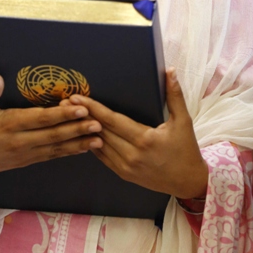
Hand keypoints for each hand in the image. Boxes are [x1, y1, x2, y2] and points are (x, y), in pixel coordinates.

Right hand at [0, 75, 102, 180]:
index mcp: (8, 124)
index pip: (40, 119)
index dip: (61, 114)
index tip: (80, 108)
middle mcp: (20, 141)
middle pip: (53, 135)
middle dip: (77, 129)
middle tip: (98, 123)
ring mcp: (24, 154)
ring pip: (56, 148)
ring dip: (78, 143)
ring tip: (99, 139)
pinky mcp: (26, 161)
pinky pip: (50, 156)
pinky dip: (68, 152)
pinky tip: (83, 148)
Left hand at [67, 68, 207, 199]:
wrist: (188, 182)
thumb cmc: (186, 149)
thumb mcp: (184, 121)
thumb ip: (175, 95)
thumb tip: (171, 71)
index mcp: (145, 139)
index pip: (112, 121)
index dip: (94, 108)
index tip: (78, 97)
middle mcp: (132, 155)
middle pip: (100, 132)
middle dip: (81, 116)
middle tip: (64, 102)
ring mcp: (126, 167)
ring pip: (98, 145)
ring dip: (82, 130)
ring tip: (67, 115)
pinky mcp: (124, 174)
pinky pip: (102, 157)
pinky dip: (91, 144)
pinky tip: (81, 133)